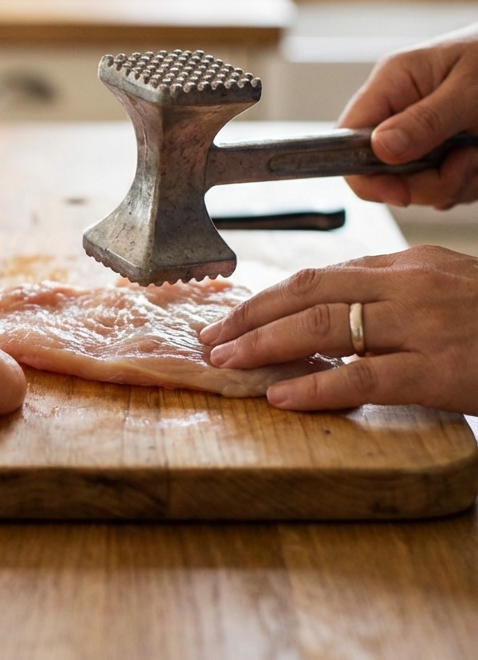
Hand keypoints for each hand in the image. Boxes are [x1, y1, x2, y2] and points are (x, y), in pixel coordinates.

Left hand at [199, 245, 477, 414]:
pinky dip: (314, 384)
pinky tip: (280, 395)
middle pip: (309, 293)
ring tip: (227, 361)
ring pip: (324, 326)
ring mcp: (424, 326)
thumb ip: (396, 295)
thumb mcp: (449, 289)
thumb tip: (336, 312)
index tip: (233, 315)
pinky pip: (362, 375)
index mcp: (409, 264)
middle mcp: (410, 286)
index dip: (268, 296)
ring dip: (265, 345)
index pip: (322, 275)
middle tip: (211, 337)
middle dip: (251, 315)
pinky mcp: (439, 370)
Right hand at [338, 25, 477, 208]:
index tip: (400, 193)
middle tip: (466, 162)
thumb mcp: (467, 90)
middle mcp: (399, 111)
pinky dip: (466, 182)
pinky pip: (444, 188)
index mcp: (392, 83)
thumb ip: (425, 120)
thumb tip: (380, 148)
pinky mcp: (441, 153)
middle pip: (384, 173)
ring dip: (455, 182)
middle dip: (428, 182)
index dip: (364, 174)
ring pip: (418, 186)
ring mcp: (420, 135)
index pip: (347, 138)